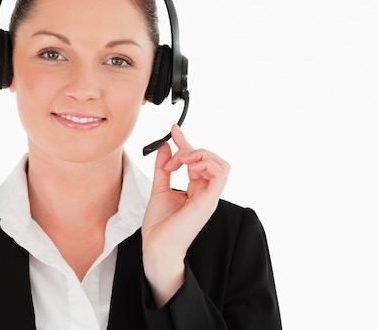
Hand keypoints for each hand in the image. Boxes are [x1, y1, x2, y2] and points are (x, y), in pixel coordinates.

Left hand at [141, 125, 229, 306]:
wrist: (156, 246)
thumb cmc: (159, 225)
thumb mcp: (159, 188)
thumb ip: (163, 167)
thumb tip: (165, 146)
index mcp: (197, 189)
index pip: (198, 160)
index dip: (186, 142)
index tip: (173, 130)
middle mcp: (206, 192)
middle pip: (211, 159)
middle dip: (190, 149)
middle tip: (170, 160)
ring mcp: (209, 197)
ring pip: (220, 164)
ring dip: (198, 155)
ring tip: (179, 163)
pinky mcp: (208, 201)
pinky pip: (220, 174)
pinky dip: (205, 163)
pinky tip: (187, 167)